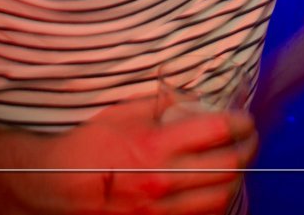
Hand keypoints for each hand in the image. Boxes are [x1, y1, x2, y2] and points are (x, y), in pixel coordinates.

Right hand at [24, 96, 257, 214]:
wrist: (55, 185)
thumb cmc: (90, 145)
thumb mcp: (125, 113)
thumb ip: (164, 104)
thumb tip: (196, 100)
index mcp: (155, 145)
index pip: (219, 130)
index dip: (241, 122)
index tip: (244, 119)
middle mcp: (162, 179)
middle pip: (229, 166)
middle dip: (247, 149)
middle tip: (249, 140)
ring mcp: (159, 209)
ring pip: (221, 198)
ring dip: (236, 179)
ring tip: (237, 166)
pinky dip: (216, 204)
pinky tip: (217, 191)